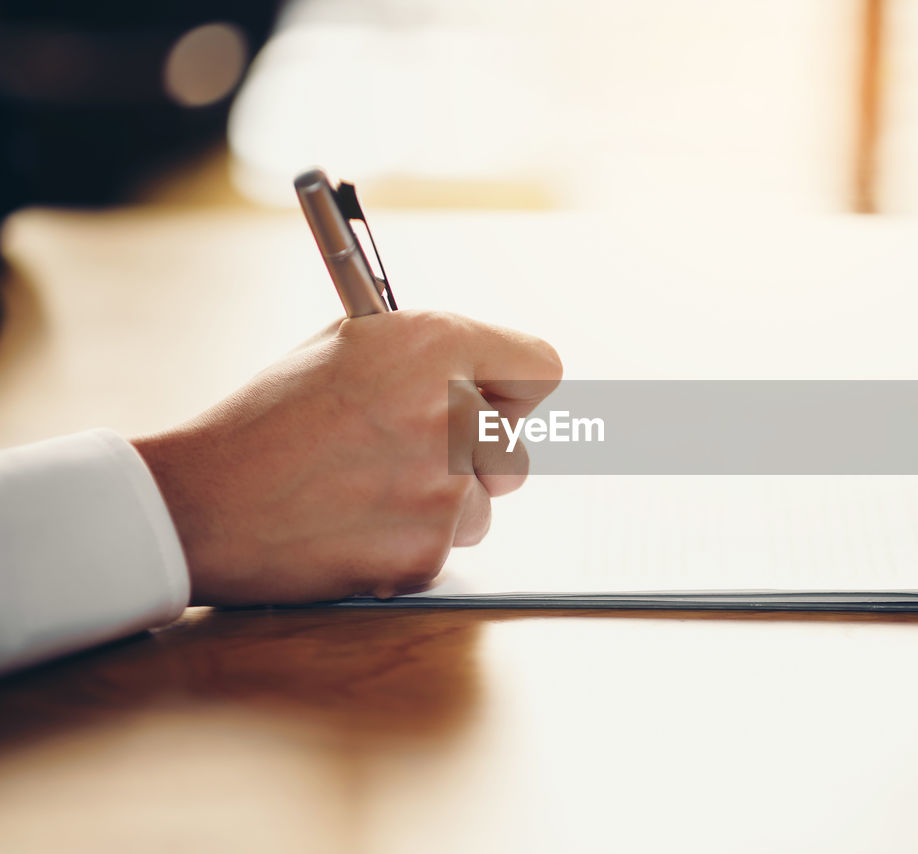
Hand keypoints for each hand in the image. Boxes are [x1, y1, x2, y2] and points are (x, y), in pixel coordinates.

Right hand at [131, 310, 560, 604]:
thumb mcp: (348, 349)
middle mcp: (451, 412)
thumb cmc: (269, 420)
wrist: (203, 502)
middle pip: (515, 448)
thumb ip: (428, 360)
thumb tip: (485, 379)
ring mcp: (444, 486)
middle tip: (413, 456)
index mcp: (434, 345)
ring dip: (440, 505)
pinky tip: (354, 527)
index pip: (540, 368)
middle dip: (476, 457)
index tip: (498, 404)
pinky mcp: (427, 550)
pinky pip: (445, 547)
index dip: (515, 390)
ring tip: (365, 492)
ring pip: (482, 504)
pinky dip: (408, 545)